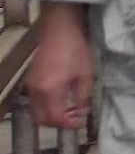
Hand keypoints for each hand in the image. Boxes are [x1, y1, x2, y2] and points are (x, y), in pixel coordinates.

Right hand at [25, 8, 92, 129]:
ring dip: (51, 115)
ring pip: (36, 111)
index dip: (70, 125)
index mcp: (50, 90)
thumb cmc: (74, 48)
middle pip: (41, 120)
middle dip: (58, 123)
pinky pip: (34, 101)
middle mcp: (36, 90)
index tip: (81, 123)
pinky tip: (62, 98)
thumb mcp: (85, 74)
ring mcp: (31, 85)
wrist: (60, 29)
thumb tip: (83, 111)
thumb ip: (82, 96)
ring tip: (70, 108)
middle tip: (75, 118)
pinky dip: (46, 106)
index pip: (56, 119)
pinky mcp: (31, 79)